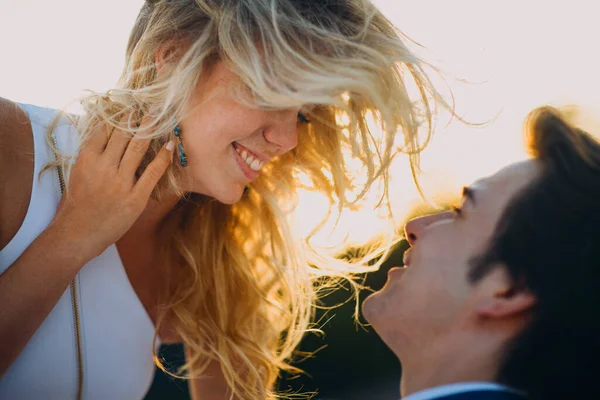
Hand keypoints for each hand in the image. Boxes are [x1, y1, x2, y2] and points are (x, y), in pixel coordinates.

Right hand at [51, 117, 173, 259]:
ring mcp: (120, 182)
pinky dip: (163, 157)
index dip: (118, 117)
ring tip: (159, 115)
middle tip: (150, 104)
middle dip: (137, 117)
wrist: (78, 233)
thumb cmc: (77, 204)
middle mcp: (104, 167)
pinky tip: (170, 145)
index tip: (130, 106)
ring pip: (138, 148)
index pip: (105, 131)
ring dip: (150, 129)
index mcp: (87, 159)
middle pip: (123, 135)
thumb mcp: (78, 173)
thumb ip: (92, 154)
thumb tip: (105, 134)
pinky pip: (153, 172)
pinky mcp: (135, 197)